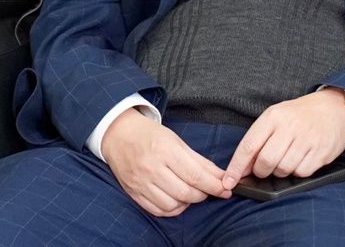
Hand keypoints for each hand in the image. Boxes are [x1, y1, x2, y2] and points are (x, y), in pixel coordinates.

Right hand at [101, 108, 231, 216]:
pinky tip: (177, 200)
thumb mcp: (177, 140)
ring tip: (191, 193)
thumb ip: (199, 160)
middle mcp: (151, 168)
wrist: (119, 134)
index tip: (225, 189)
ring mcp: (140, 182)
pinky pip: (157, 210)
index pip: (195, 175)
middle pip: (185, 192)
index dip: (213, 185)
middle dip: (202, 194)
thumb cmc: (150, 135)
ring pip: (172, 205)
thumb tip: (220, 176)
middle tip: (209, 189)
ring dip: (187, 203)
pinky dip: (172, 209)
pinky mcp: (133, 192)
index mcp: (165, 150)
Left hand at [222, 88, 344, 188]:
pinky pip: (302, 172)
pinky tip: (301, 159)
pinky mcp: (322, 151)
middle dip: (261, 171)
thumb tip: (241, 169)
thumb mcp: (275, 118)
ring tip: (285, 159)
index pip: (248, 146)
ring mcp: (307, 139)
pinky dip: (298, 171)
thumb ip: (257, 140)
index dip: (236, 167)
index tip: (228, 182)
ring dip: (280, 171)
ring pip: (283, 169)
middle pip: (265, 161)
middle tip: (265, 167)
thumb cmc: (298, 116)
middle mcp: (290, 126)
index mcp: (273, 117)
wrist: (333, 108)